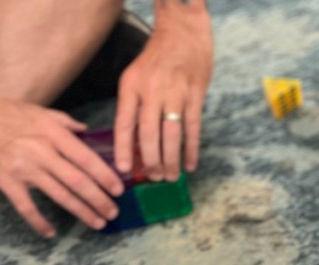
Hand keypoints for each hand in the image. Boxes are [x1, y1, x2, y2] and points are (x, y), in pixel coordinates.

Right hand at [0, 97, 122, 236]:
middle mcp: (42, 151)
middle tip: (113, 213)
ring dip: (81, 211)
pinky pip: (26, 207)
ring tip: (97, 223)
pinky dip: (39, 221)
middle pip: (78, 181)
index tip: (119, 190)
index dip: (105, 176)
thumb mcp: (37, 111)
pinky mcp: (5, 181)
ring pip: (59, 195)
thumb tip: (87, 130)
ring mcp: (23, 168)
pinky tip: (51, 233)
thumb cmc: (2, 112)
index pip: (86, 158)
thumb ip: (65, 121)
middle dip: (99, 200)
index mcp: (52, 133)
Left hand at [113, 7, 212, 181]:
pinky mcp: (195, 95)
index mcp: (131, 86)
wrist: (183, 32)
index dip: (123, 149)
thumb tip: (134, 143)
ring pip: (171, 134)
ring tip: (170, 176)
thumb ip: (134, 106)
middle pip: (149, 133)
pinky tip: (191, 164)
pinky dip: (192, 149)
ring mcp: (175, 93)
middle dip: (150, 160)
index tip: (123, 169)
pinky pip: (193, 128)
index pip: (124, 123)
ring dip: (171, 159)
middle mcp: (151, 91)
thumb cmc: (157, 58)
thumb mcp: (136, 77)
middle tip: (153, 178)